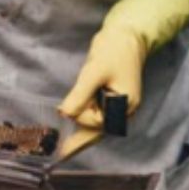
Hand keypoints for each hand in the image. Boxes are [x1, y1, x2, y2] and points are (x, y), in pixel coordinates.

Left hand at [55, 0, 188, 140]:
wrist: (127, 34)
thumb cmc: (114, 50)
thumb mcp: (94, 72)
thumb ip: (80, 95)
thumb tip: (65, 114)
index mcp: (125, 105)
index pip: (99, 122)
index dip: (80, 117)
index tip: (63, 111)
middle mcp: (125, 109)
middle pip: (100, 129)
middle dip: (81, 140)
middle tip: (61, 156)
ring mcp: (120, 104)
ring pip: (98, 122)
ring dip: (83, 127)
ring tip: (65, 142)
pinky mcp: (113, 97)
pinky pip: (99, 113)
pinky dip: (86, 119)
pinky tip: (76, 125)